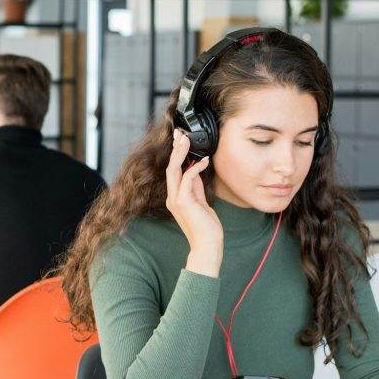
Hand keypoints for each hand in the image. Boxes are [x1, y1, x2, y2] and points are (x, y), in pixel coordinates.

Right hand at [166, 129, 223, 276]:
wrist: (207, 245)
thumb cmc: (206, 227)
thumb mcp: (202, 203)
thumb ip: (196, 187)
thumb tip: (195, 170)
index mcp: (175, 197)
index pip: (173, 172)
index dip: (176, 155)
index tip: (180, 140)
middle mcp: (172, 197)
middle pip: (171, 168)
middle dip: (176, 149)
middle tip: (180, 133)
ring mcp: (176, 200)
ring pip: (175, 171)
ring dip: (181, 153)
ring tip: (187, 140)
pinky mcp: (183, 202)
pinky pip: (187, 179)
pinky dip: (195, 168)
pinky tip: (204, 161)